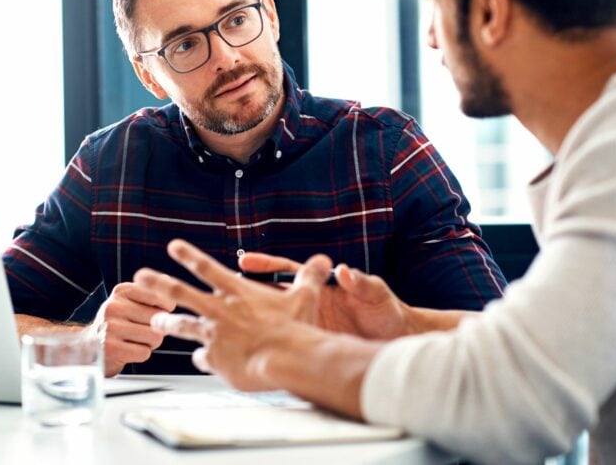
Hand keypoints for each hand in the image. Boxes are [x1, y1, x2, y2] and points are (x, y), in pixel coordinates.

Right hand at [90, 282, 175, 375]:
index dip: (165, 310)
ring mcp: (111, 327)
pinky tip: (128, 351)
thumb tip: (166, 279)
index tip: (154, 314)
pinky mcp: (111, 348)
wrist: (89, 346)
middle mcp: (114, 306)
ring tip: (135, 340)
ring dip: (151, 343)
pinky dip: (141, 354)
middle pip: (159, 319)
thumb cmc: (119, 323)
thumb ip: (151, 291)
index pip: (160, 297)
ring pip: (155, 336)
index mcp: (122, 291)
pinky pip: (145, 352)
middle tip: (141, 331)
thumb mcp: (130, 302)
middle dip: (157, 329)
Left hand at [134, 239, 333, 390]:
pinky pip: (202, 359)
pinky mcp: (215, 359)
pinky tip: (200, 362)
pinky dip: (201, 360)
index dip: (189, 255)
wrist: (287, 358)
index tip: (173, 246)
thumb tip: (324, 260)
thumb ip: (309, 277)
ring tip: (155, 322)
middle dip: (157, 283)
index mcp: (237, 292)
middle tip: (140, 276)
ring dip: (166, 323)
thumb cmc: (296, 328)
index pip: (207, 267)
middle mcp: (220, 310)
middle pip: (180, 292)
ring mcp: (214, 335)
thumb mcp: (305, 296)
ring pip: (182, 326)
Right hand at [239, 252, 413, 339]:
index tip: (244, 261)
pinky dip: (267, 348)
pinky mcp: (311, 344)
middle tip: (220, 290)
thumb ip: (361, 282)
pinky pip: (285, 345)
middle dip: (244, 293)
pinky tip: (247, 353)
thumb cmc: (387, 311)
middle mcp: (309, 303)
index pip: (287, 271)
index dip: (265, 265)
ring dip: (250, 322)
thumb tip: (346, 271)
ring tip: (222, 324)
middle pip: (270, 295)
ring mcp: (308, 324)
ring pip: (272, 321)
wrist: (396, 338)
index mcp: (321, 286)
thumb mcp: (376, 294)